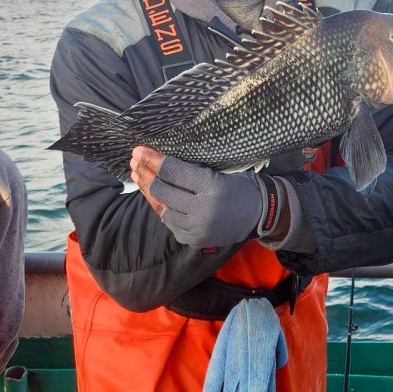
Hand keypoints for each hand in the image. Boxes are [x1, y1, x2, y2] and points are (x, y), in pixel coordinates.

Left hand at [130, 147, 264, 247]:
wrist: (258, 214)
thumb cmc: (238, 185)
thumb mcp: (218, 171)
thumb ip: (190, 170)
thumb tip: (158, 160)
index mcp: (211, 187)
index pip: (173, 172)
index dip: (153, 160)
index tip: (139, 150)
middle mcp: (202, 210)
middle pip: (163, 191)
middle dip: (145, 173)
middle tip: (134, 160)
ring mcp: (196, 229)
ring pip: (162, 209)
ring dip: (148, 191)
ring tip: (138, 176)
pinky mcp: (193, 240)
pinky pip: (169, 223)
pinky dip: (161, 207)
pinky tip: (153, 195)